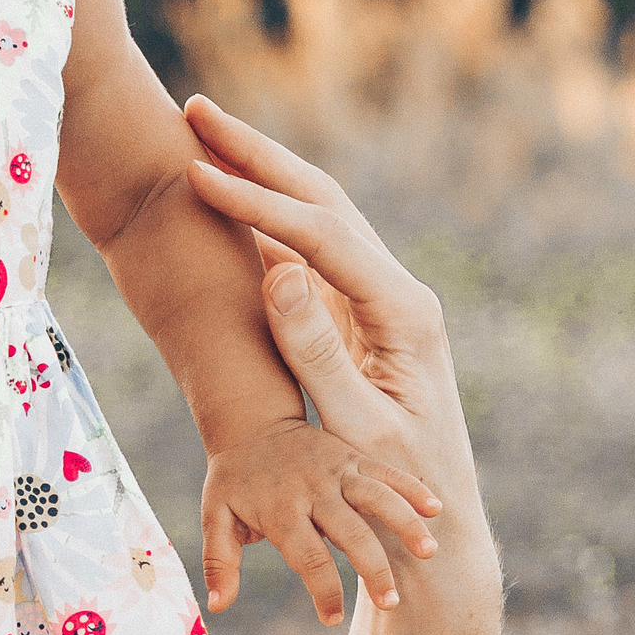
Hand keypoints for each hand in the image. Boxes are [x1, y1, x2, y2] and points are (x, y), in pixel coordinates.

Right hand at [182, 93, 486, 604]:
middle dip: (259, 154)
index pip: (323, 235)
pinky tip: (224, 193)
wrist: (437, 523)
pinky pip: (307, 250)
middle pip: (323, 201)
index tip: (199, 176)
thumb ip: (316, 351)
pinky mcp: (360, 317)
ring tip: (201, 134)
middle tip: (197, 111)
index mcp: (402, 313)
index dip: (259, 202)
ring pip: (317, 215)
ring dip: (260, 172)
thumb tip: (279, 272)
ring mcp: (380, 300)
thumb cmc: (397, 487)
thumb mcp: (355, 426)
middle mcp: (397, 292)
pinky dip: (264, 217)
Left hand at [201, 413, 438, 626]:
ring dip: (405, 524)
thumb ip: (218, 563)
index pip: (308, 558)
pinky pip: (387, 471)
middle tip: (391, 603)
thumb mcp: (216, 517)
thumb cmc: (234, 479)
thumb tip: (216, 607)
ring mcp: (338, 471)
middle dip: (372, 570)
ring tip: (429, 552)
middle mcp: (314, 490)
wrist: (250, 421)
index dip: (323, 592)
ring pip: (378, 497)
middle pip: (350, 533)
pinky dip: (411, 487)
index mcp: (281, 510)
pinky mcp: (353, 456)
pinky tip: (436, 508)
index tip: (333, 620)